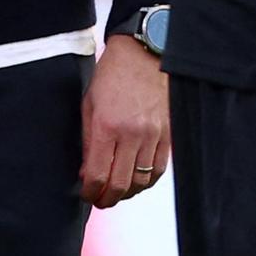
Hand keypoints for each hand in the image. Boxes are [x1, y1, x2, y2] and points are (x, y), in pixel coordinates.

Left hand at [79, 35, 169, 208]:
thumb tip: (86, 173)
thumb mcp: (90, 105)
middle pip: (120, 184)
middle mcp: (132, 134)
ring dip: (127, 193)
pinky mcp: (168, 134)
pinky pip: (159, 169)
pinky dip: (147, 181)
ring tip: (117, 192)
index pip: (98, 174)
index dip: (90, 192)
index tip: (86, 195)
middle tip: (99, 200)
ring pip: (141, 181)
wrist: (144, 54)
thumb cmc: (113, 76)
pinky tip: (137, 181)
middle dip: (107, 198)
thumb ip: (88, 141)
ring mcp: (153, 135)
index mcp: (107, 126)